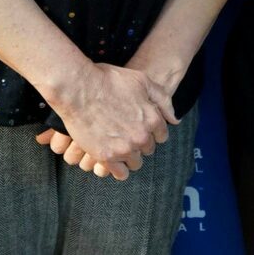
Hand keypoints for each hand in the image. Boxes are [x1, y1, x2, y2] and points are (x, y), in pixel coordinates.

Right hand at [34, 61, 175, 180]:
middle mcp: (142, 136)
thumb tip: (175, 119)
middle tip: (124, 134)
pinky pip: (120, 173)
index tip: (138, 127)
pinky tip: (111, 159)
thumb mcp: (142, 81)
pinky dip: (117, 168)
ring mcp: (124, 148)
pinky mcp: (106, 157)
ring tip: (116, 146)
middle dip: (138, 143)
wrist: (78, 88)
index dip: (149, 131)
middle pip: (147, 149)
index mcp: (152, 119)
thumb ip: (162, 100)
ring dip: (128, 157)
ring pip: (135, 163)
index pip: (160, 136)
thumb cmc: (108, 80)